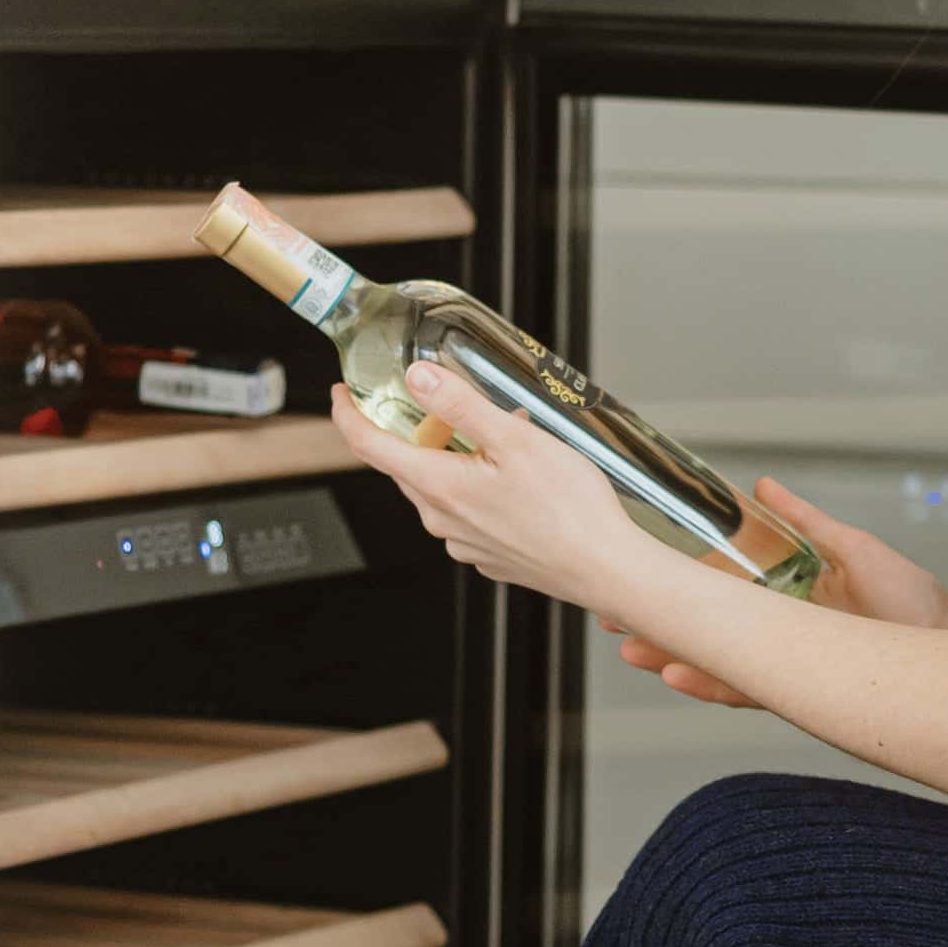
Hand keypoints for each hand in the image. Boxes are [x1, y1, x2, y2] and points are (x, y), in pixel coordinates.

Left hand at [327, 364, 653, 615]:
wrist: (605, 568)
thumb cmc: (570, 508)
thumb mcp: (515, 438)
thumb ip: (461, 405)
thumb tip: (417, 378)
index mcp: (439, 486)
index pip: (368, 446)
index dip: (348, 414)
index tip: (342, 393)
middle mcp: (442, 519)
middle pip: (407, 464)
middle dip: (420, 430)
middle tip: (454, 403)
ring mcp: (463, 542)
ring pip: (440, 486)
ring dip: (458, 456)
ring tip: (507, 437)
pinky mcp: (487, 554)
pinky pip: (467, 510)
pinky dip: (479, 484)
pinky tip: (519, 477)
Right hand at [605, 478, 947, 708]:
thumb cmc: (913, 600)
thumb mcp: (852, 549)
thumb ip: (805, 522)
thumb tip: (762, 486)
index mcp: (786, 602)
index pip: (719, 597)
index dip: (678, 591)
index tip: (639, 577)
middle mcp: (781, 637)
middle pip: (709, 634)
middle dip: (660, 628)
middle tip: (613, 619)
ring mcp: (790, 664)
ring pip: (719, 663)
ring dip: (675, 658)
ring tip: (635, 650)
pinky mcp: (804, 688)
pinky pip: (749, 688)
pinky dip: (713, 683)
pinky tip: (680, 673)